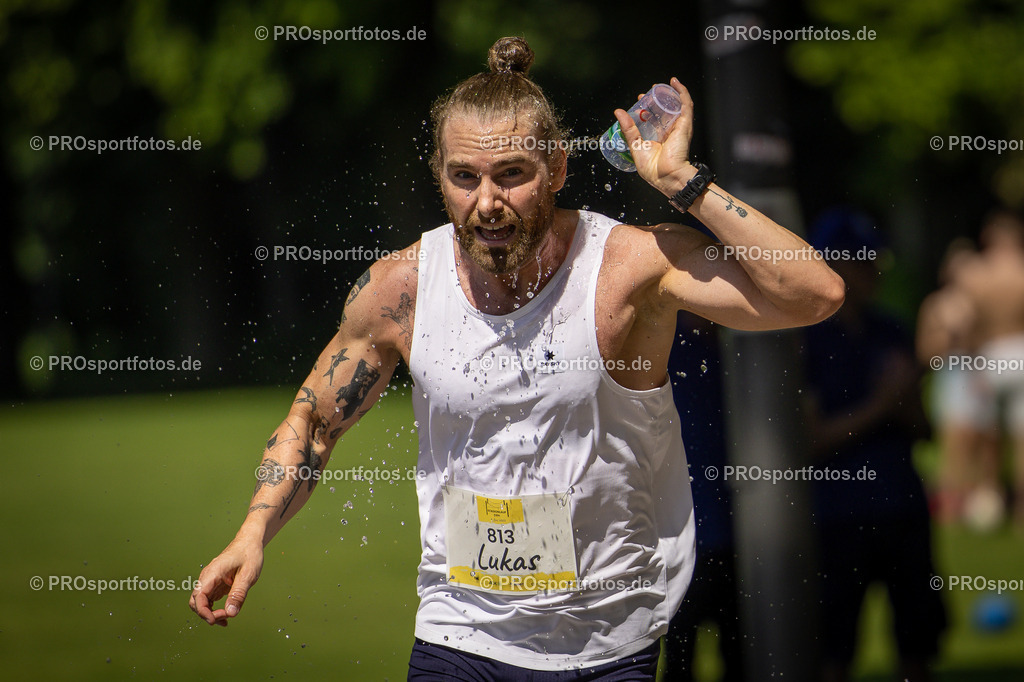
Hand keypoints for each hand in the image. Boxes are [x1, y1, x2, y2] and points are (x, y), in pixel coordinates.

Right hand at [190, 537, 263, 625]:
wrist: (250, 541)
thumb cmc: (249, 554)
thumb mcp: (248, 574)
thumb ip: (238, 594)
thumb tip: (230, 613)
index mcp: (213, 573)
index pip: (199, 596)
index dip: (203, 612)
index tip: (215, 620)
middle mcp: (207, 577)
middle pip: (196, 602)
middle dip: (207, 614)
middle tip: (226, 618)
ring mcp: (210, 581)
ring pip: (202, 603)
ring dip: (211, 613)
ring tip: (227, 619)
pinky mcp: (215, 584)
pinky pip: (209, 600)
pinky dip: (214, 609)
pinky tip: (226, 615)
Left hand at [613, 77, 696, 196]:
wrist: (666, 176)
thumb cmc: (653, 169)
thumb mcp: (635, 145)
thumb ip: (628, 129)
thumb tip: (618, 112)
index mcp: (658, 139)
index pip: (653, 120)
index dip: (646, 109)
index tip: (638, 103)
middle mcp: (669, 132)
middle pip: (664, 111)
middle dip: (655, 100)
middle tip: (646, 93)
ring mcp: (678, 127)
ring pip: (675, 105)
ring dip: (668, 93)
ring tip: (659, 85)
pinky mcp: (685, 124)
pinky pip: (686, 104)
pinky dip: (682, 92)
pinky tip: (675, 82)